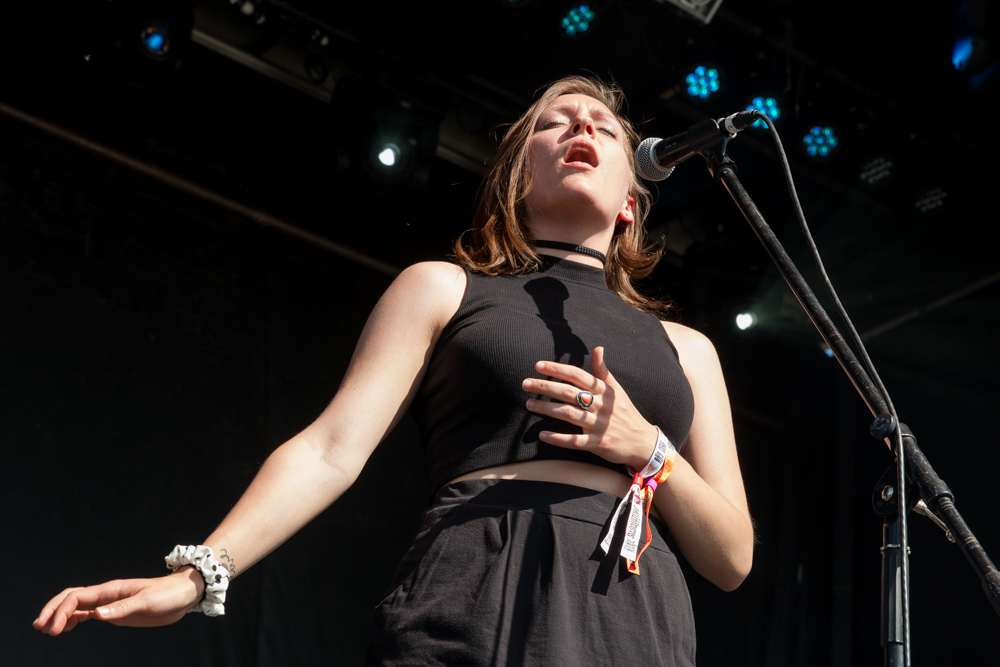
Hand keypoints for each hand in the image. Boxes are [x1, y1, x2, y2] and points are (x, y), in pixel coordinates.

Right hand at [33, 566, 204, 635]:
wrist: (184, 594)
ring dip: (60, 615)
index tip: (55, 629)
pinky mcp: (116, 611)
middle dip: (53, 610)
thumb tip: (96, 615)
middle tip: (39, 626)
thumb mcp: (147, 602)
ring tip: (45, 629)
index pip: (77, 597)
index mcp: (111, 589)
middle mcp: (107, 594)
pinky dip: (74, 619)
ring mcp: (110, 602)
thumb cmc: (168, 595)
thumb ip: (122, 609)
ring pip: (77, 605)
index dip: (62, 611)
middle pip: (71, 598)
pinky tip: (67, 628)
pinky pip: (89, 613)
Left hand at [523, 346, 657, 469]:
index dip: (558, 369)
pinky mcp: (598, 443)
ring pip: (569, 414)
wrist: (643, 442)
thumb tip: (598, 348)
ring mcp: (599, 425)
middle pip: (569, 393)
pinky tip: (542, 434)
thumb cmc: (625, 413)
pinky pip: (575, 441)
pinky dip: (558, 438)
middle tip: (525, 384)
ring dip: (547, 409)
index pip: (578, 375)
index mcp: (604, 390)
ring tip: (529, 404)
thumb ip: (603, 371)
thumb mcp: (616, 390)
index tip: (538, 366)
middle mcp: (601, 406)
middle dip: (546, 387)